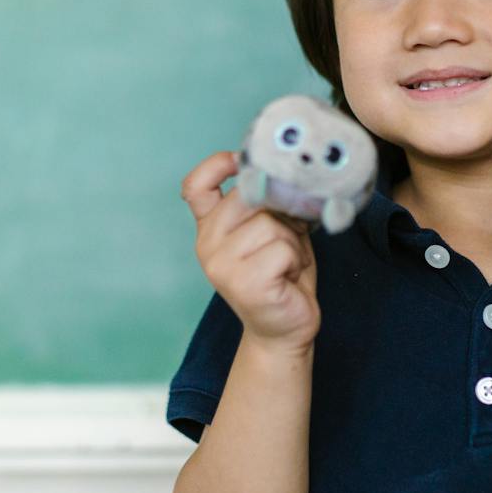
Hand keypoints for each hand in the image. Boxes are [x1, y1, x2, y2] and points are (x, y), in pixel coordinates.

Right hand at [181, 149, 320, 353]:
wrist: (285, 329)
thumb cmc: (282, 274)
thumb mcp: (272, 229)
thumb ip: (265, 202)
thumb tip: (279, 173)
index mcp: (210, 228)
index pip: (196, 185)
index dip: (217, 164)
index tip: (242, 163)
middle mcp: (207, 244)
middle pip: (249, 196)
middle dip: (280, 212)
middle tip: (288, 236)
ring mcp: (221, 265)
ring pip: (271, 224)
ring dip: (292, 242)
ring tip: (288, 264)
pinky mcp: (244, 283)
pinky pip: (282, 249)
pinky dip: (296, 260)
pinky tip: (289, 277)